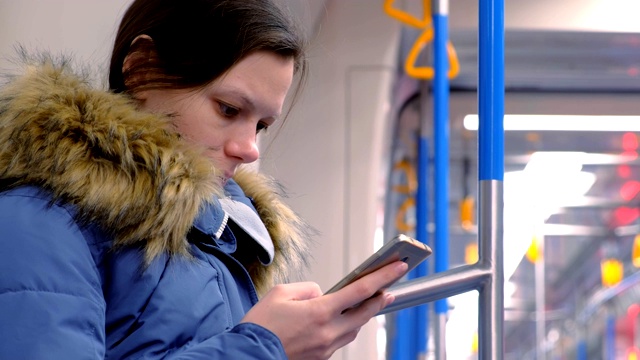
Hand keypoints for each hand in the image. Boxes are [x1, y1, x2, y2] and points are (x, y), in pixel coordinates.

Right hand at [240, 261, 408, 359]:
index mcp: (320, 312)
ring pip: (354, 328)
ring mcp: (326, 347)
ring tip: (369, 301)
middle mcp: (328, 331)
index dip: (382, 277)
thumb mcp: (280, 294)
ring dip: (363, 314)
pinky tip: (343, 319)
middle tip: (390, 288)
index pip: (361, 291)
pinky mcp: (321, 357)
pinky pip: (341, 339)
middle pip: (365, 312)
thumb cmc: (261, 326)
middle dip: (380, 298)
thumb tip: (322, 294)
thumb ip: (307, 289)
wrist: (248, 356)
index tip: (398, 267)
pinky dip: (346, 327)